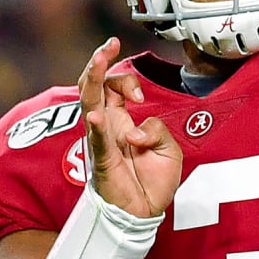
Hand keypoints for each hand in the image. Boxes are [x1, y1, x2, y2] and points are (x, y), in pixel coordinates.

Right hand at [79, 37, 181, 217]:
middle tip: (108, 45)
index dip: (126, 81)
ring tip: (98, 62)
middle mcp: (106, 127)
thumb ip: (158, 129)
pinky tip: (96, 116)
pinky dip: (96, 128)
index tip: (140, 96)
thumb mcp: (169, 147)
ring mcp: (102, 142)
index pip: (113, 87)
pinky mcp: (103, 162)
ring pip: (90, 106)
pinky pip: (98, 141)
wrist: (145, 213)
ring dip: (94, 82)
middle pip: (95, 87)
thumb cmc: (152, 180)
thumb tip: (136, 129)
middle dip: (100, 63)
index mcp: (120, 120)